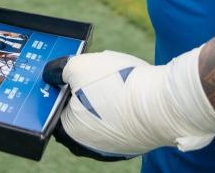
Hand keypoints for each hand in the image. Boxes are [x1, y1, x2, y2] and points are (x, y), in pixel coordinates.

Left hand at [42, 48, 214, 159]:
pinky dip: (120, 106)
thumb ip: (59, 69)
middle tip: (87, 72)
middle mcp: (88, 147)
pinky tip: (127, 89)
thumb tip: (51, 71)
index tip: (64, 72)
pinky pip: (120, 120)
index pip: (53, 109)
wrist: (164, 103)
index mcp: (69, 132)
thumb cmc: (117, 85)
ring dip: (101, 99)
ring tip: (110, 77)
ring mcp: (112, 147)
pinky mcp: (133, 142)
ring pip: (99, 117)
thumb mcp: (78, 66)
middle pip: (76, 114)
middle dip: (79, 94)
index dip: (57, 88)